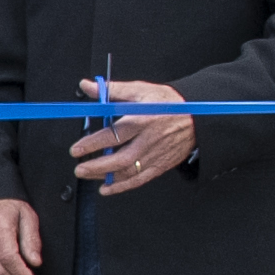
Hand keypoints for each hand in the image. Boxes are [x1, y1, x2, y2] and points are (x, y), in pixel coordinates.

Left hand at [66, 78, 197, 195]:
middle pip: (122, 158)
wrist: (197, 117)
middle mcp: (149, 139)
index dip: (94, 143)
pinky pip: (140, 179)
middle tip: (80, 168)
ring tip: (87, 175)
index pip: (115, 134)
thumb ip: (112, 90)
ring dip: (106, 177)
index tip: (77, 149)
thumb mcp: (141, 90)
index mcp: (143, 119)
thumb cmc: (168, 103)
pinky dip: (122, 186)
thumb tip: (88, 86)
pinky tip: (107, 188)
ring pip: (129, 171)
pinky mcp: (161, 164)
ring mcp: (156, 154)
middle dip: (97, 166)